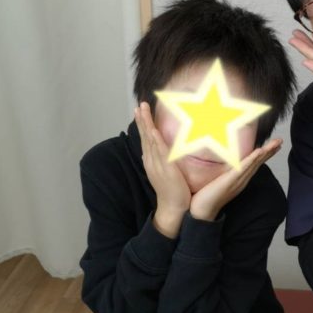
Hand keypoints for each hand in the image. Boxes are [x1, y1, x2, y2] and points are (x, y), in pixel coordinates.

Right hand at [134, 102, 190, 237]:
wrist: (172, 208)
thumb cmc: (172, 190)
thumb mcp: (166, 171)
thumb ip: (163, 159)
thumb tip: (161, 149)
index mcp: (151, 160)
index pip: (145, 138)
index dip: (143, 123)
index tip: (140, 110)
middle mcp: (151, 160)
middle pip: (145, 136)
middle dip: (142, 119)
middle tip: (139, 105)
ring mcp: (157, 164)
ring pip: (149, 140)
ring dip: (146, 124)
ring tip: (142, 110)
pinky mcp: (165, 169)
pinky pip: (159, 152)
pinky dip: (155, 141)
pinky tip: (152, 130)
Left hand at [189, 139, 281, 220]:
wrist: (203, 210)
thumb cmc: (208, 196)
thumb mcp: (218, 182)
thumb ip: (223, 174)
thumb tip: (222, 164)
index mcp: (240, 179)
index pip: (255, 164)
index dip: (265, 155)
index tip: (274, 146)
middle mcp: (242, 180)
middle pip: (258, 163)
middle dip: (270, 151)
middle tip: (280, 141)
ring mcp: (238, 180)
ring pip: (255, 163)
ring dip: (266, 152)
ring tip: (276, 144)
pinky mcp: (231, 180)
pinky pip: (244, 167)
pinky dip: (253, 159)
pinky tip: (260, 151)